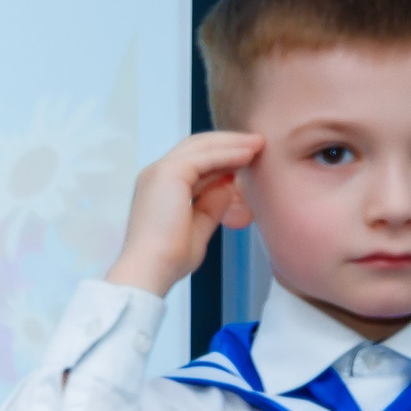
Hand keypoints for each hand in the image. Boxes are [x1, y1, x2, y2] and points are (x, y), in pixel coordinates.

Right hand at [105, 130, 262, 296]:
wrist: (151, 268)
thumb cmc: (169, 258)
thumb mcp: (198, 227)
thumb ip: (211, 205)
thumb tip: (227, 186)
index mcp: (159, 188)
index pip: (192, 161)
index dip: (221, 156)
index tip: (247, 158)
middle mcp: (156, 174)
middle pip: (196, 146)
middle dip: (228, 142)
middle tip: (257, 143)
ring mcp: (159, 172)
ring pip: (201, 146)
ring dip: (232, 142)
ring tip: (259, 143)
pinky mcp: (168, 173)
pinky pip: (204, 156)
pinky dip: (228, 153)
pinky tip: (248, 154)